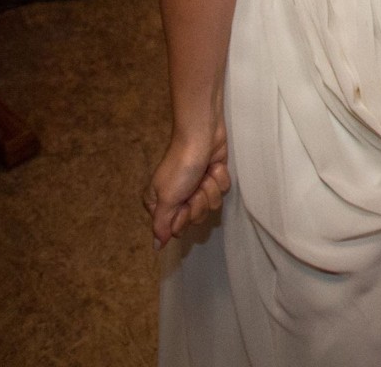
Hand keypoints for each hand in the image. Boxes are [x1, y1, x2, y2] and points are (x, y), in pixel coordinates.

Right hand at [146, 125, 229, 246]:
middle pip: (196, 218)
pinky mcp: (214, 177)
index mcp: (162, 203)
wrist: (201, 134)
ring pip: (212, 205)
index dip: (183, 219)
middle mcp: (180, 197)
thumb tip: (157, 246)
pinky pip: (223, 190)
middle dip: (199, 202)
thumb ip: (162, 224)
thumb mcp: (166, 197)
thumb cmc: (180, 166)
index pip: (177, 229)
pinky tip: (213, 167)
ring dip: (210, 188)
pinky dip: (220, 178)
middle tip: (194, 187)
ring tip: (204, 174)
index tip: (183, 204)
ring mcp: (198, 187)